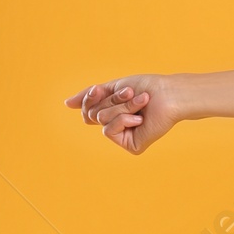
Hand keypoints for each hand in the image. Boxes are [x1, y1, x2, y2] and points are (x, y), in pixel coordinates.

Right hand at [64, 72, 182, 154]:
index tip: (98, 89)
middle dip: (111, 101)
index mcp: (113, 113)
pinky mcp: (132, 146)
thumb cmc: (146, 88)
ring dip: (121, 107)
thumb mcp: (112, 88)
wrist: (168, 94)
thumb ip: (90, 96)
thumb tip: (66, 104)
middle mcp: (118, 127)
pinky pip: (109, 131)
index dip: (89, 98)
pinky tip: (140, 119)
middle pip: (93, 114)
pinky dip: (123, 120)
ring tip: (142, 102)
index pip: (87, 110)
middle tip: (131, 93)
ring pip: (101, 120)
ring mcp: (125, 137)